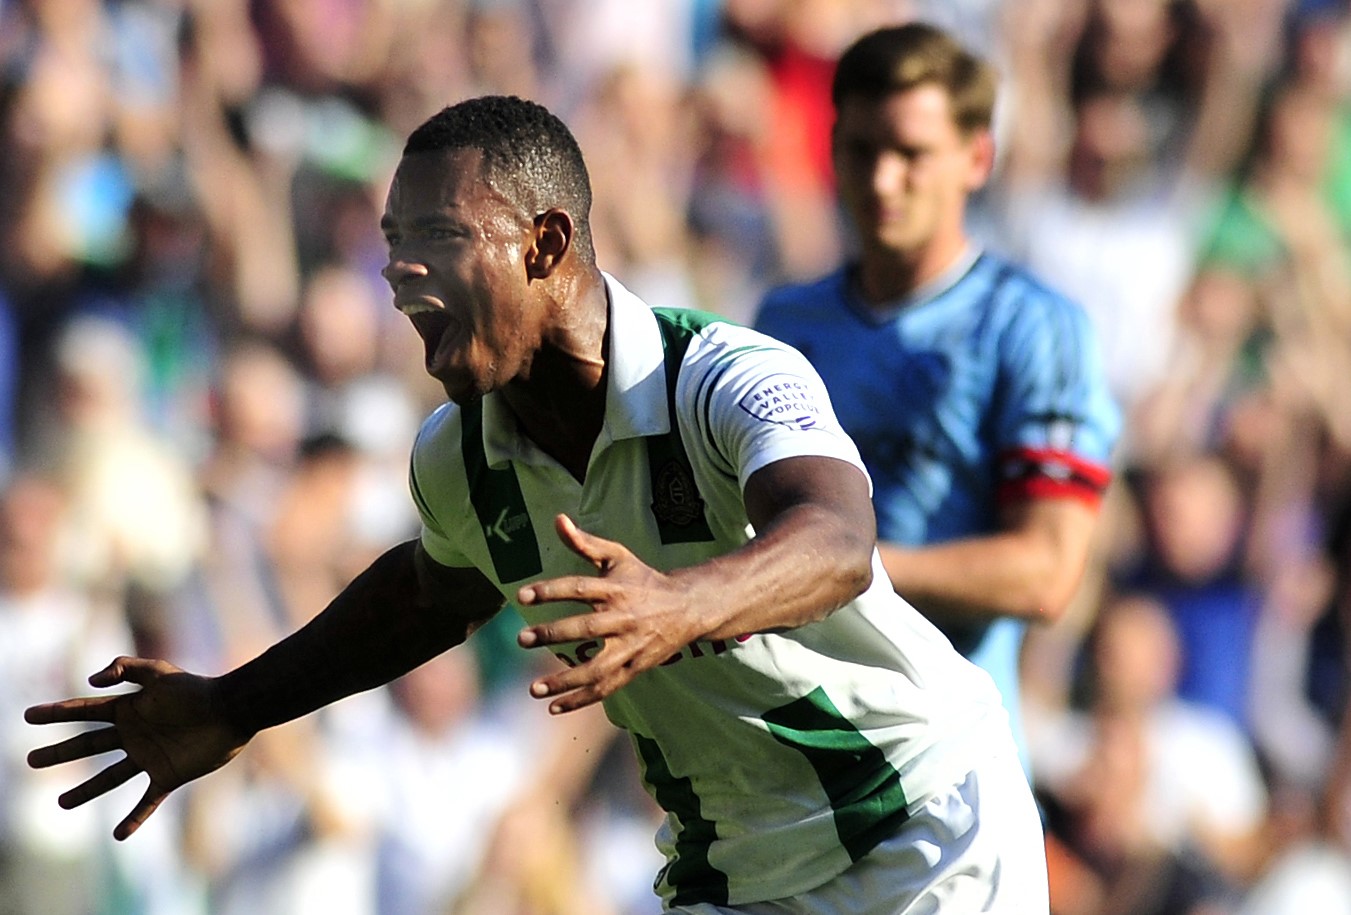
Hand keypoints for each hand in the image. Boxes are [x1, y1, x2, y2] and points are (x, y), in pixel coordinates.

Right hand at [25, 657, 250, 839]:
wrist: (231, 710)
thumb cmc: (198, 690)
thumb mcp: (160, 672)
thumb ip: (126, 668)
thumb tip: (92, 681)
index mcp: (129, 709)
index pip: (85, 712)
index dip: (57, 713)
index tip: (29, 716)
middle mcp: (134, 735)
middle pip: (89, 746)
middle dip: (60, 753)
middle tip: (30, 761)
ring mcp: (149, 757)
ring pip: (110, 778)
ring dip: (85, 791)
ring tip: (61, 803)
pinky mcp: (168, 776)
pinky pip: (147, 801)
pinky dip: (134, 819)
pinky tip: (119, 835)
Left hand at [515, 515, 703, 713]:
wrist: (688, 608)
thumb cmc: (643, 580)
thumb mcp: (618, 557)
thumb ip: (585, 543)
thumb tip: (558, 520)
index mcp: (616, 589)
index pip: (579, 588)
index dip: (550, 591)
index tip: (522, 596)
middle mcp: (624, 618)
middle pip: (586, 628)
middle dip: (553, 634)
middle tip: (521, 638)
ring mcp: (631, 647)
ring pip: (597, 668)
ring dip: (565, 680)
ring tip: (533, 689)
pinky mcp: (635, 668)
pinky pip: (607, 688)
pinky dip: (582, 700)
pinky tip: (554, 707)